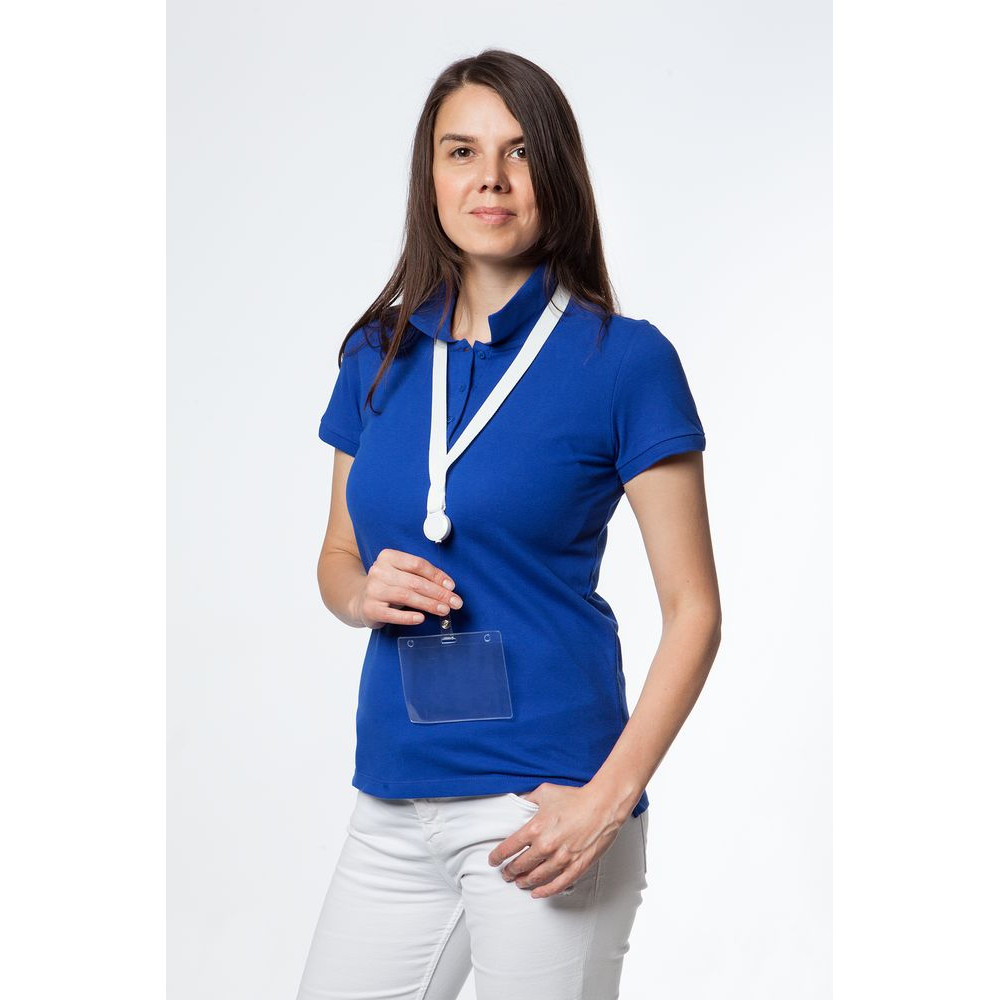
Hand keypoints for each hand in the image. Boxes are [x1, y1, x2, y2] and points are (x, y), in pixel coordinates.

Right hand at [354, 548, 462, 629]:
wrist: (360, 600)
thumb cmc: (388, 586)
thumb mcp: (402, 575)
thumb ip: (422, 576)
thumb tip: (447, 586)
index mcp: (388, 557)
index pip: (417, 564)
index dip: (437, 575)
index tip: (451, 586)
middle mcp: (379, 571)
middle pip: (414, 581)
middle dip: (438, 593)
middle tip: (454, 602)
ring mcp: (373, 590)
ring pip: (406, 596)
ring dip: (428, 604)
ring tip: (443, 610)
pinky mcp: (370, 608)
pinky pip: (391, 614)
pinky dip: (408, 617)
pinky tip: (421, 618)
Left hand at [487, 783, 624, 898]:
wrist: (602, 805)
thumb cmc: (574, 797)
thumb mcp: (545, 792)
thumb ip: (528, 799)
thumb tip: (517, 802)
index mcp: (535, 828)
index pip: (508, 848)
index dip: (498, 857)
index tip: (493, 861)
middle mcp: (545, 846)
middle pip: (520, 865)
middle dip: (510, 871)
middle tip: (506, 874)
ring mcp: (561, 858)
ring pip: (536, 877)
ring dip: (525, 881)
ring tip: (519, 882)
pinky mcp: (576, 866)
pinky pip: (557, 884)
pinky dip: (545, 891)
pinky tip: (537, 893)